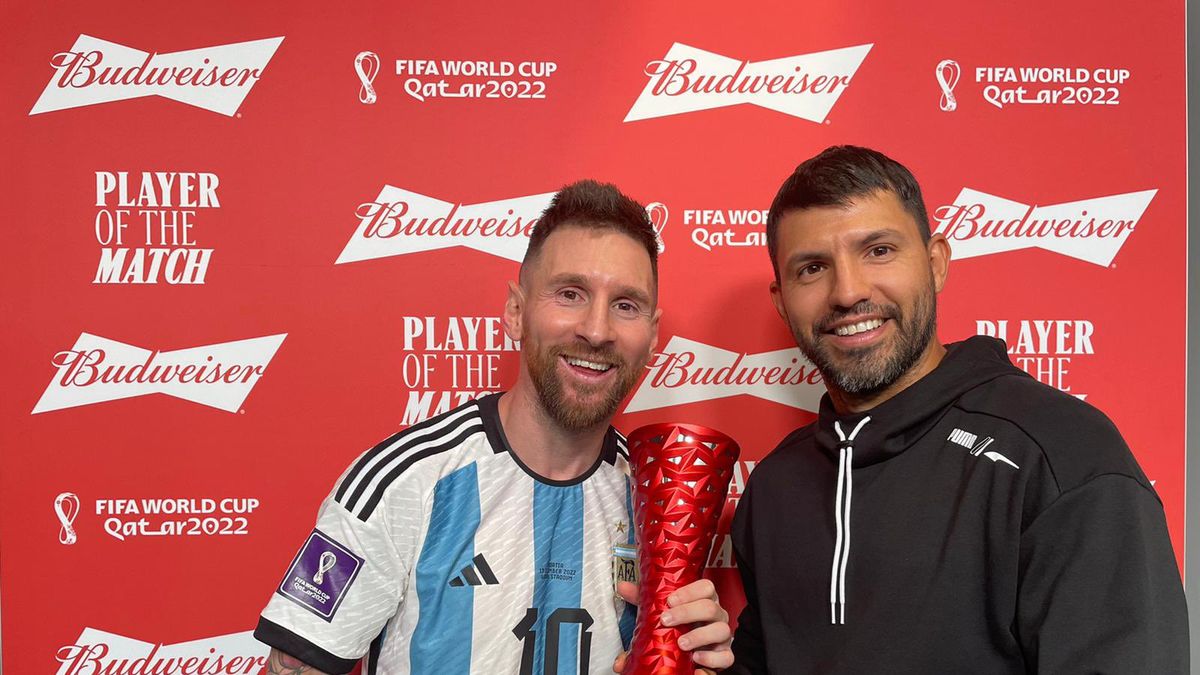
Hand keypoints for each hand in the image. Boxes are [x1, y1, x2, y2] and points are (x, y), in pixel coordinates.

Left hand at [611, 578, 732, 673]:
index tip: (670, 600)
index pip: (706, 587)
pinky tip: (697, 658)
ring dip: (700, 636)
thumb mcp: (660, 611)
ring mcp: (722, 636)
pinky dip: (712, 658)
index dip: (690, 591)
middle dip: (688, 613)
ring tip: (682, 643)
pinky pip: (726, 656)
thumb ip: (643, 599)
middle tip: (667, 620)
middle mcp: (716, 616)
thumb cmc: (679, 626)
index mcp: (703, 600)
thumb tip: (623, 587)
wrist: (690, 652)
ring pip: (721, 630)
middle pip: (711, 607)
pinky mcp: (724, 655)